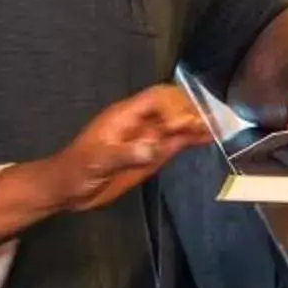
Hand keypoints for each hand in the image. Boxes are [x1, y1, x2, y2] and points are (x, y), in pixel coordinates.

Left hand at [55, 86, 215, 211]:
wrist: (69, 189)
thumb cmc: (77, 169)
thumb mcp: (97, 161)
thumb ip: (125, 154)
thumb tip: (152, 148)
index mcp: (125, 116)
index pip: (156, 98)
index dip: (173, 104)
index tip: (185, 122)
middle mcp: (141, 123)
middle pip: (172, 107)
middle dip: (191, 112)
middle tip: (210, 124)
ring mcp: (148, 138)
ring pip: (177, 124)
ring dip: (196, 124)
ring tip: (219, 128)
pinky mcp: (152, 155)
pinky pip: (175, 143)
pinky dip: (192, 139)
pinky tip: (208, 138)